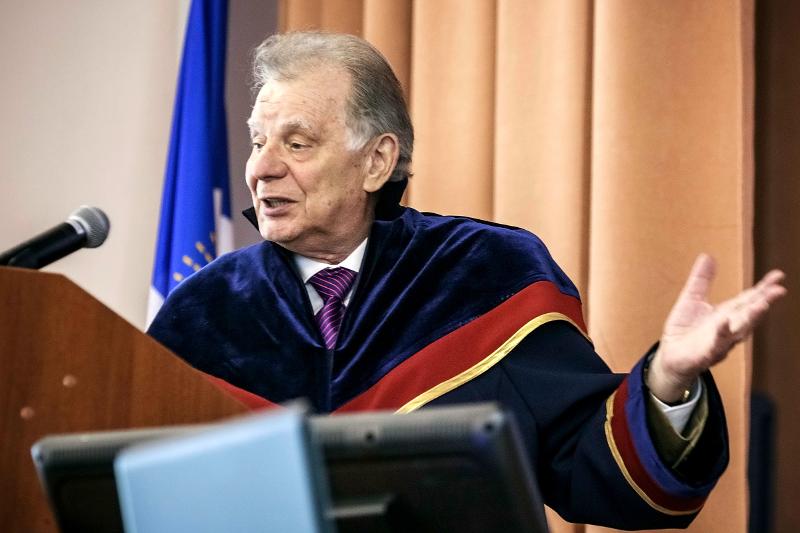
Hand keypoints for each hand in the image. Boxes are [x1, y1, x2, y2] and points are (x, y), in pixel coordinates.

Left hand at [646, 254, 786, 403]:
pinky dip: (721, 335)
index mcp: (727, 313)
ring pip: (739, 330)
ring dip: (751, 318)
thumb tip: (707, 256)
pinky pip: (715, 345)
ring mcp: (719, 342)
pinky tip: (725, 324)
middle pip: (750, 313)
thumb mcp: (691, 299)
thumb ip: (701, 280)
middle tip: (779, 290)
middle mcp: (729, 327)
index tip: (778, 275)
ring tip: (761, 305)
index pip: (749, 298)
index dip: (764, 288)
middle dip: (764, 302)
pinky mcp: (705, 354)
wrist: (670, 356)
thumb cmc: (685, 329)